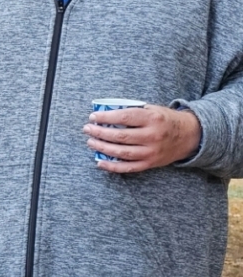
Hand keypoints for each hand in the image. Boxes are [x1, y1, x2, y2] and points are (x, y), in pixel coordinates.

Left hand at [84, 105, 201, 171]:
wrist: (188, 136)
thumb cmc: (165, 120)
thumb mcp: (152, 109)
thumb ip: (132, 111)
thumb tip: (107, 113)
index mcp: (152, 118)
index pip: (124, 117)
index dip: (106, 117)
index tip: (93, 117)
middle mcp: (152, 136)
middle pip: (120, 136)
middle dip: (100, 132)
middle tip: (87, 129)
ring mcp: (151, 152)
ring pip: (122, 152)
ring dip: (103, 148)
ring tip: (91, 142)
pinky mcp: (150, 163)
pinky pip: (128, 167)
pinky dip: (112, 166)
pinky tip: (100, 161)